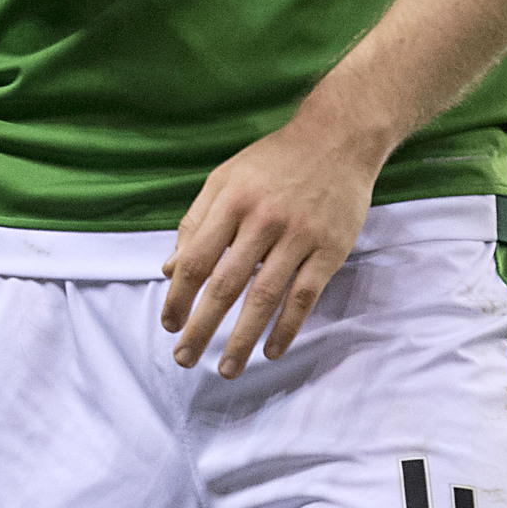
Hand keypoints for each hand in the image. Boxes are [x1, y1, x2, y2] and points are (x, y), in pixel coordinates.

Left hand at [158, 110, 379, 377]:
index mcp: (231, 201)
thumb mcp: (226, 178)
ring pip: (265, 297)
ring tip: (226, 368)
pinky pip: (305, 297)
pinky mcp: (330, 250)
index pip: (197, 259)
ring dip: (242, 338)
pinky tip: (272, 351)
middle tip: (185, 358)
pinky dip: (288, 328)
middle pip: (226, 284)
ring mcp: (299, 236)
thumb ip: (196, 221)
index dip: (179, 296)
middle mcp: (263, 220)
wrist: (337, 139)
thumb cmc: (274, 161)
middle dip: (202, 327)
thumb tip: (170, 268)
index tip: (169, 324)